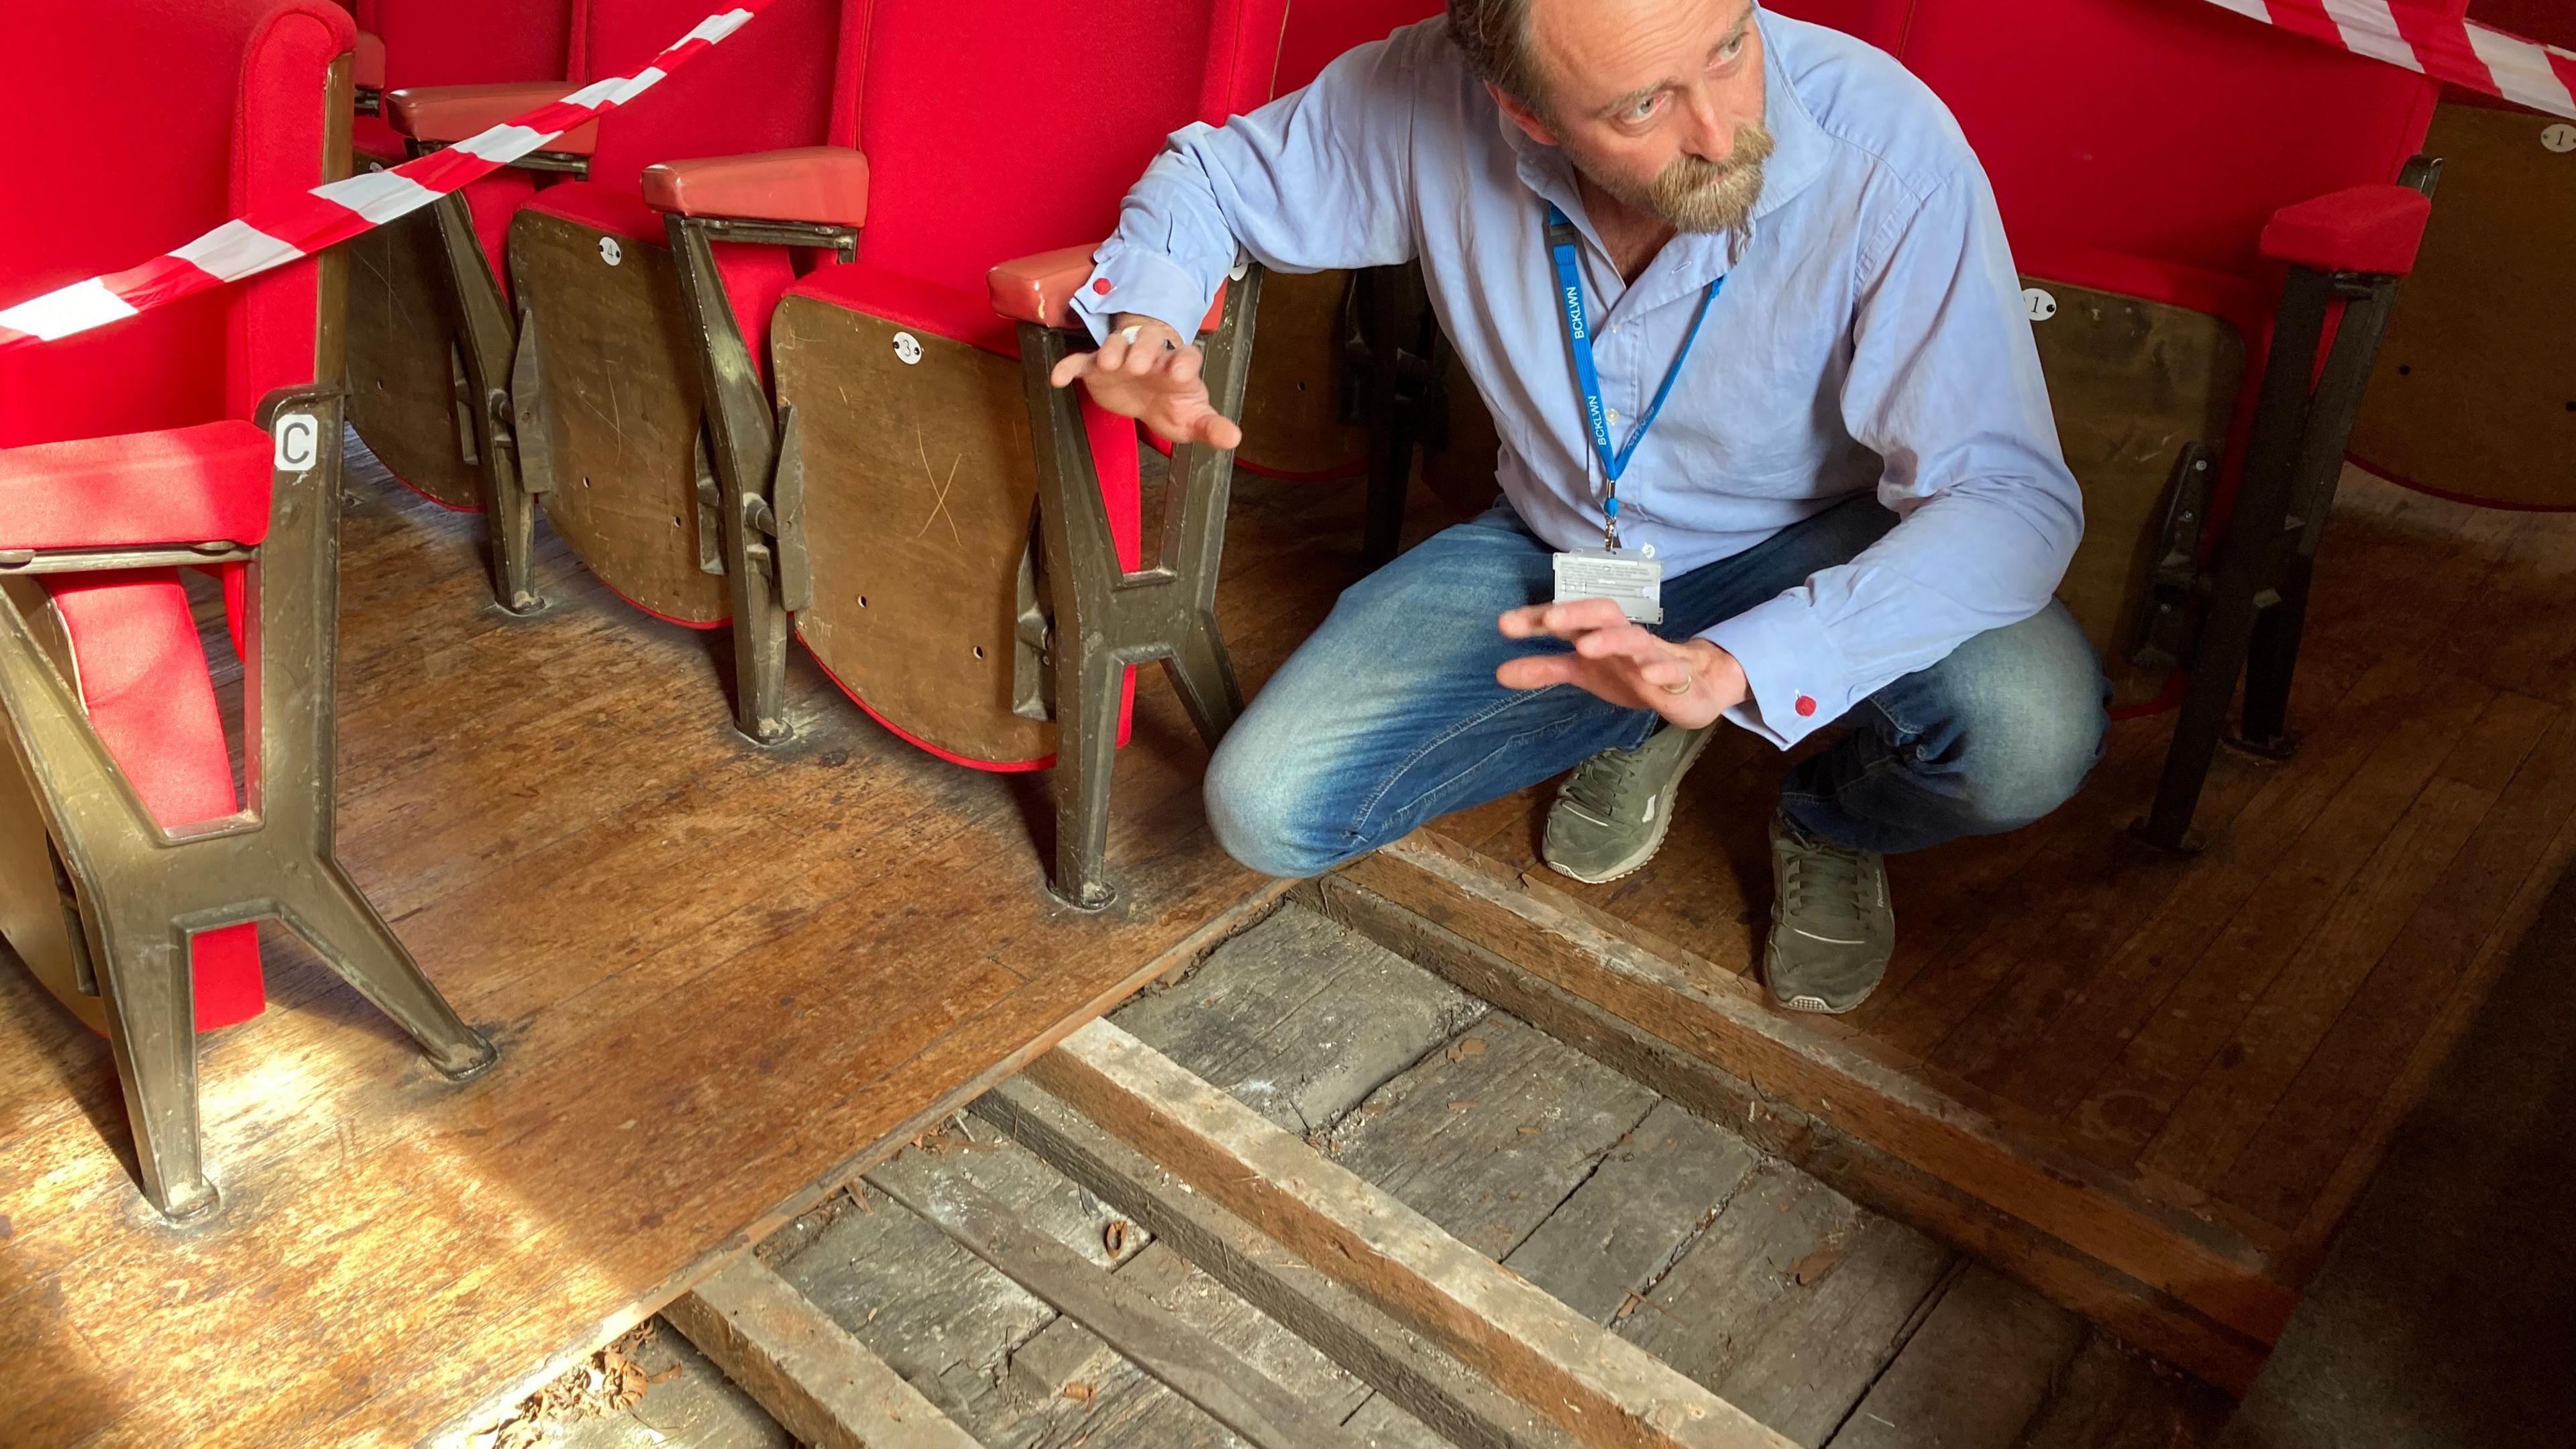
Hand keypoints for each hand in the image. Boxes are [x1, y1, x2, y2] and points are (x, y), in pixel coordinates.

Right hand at [1047, 314, 1242, 450]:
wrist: (1148, 396)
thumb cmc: (1174, 404)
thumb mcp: (1193, 420)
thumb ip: (1211, 427)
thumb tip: (1234, 438)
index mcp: (1179, 367)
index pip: (1185, 357)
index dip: (1184, 362)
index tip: (1180, 373)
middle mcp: (1151, 356)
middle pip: (1149, 341)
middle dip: (1143, 349)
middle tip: (1138, 365)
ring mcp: (1122, 359)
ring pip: (1115, 344)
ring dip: (1112, 351)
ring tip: (1109, 365)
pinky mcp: (1096, 368)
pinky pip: (1080, 362)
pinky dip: (1068, 366)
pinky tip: (1058, 378)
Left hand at [1496, 598, 1747, 728]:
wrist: (1690, 687)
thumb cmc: (1630, 672)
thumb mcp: (1584, 672)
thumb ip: (1545, 669)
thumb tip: (1499, 672)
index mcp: (1597, 633)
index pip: (1567, 618)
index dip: (1537, 619)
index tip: (1505, 624)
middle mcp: (1622, 637)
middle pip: (1603, 612)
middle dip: (1577, 613)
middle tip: (1549, 620)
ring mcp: (1651, 655)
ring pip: (1634, 638)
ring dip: (1611, 639)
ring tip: (1586, 646)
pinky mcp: (1677, 677)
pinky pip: (1671, 670)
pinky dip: (1660, 670)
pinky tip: (1648, 677)